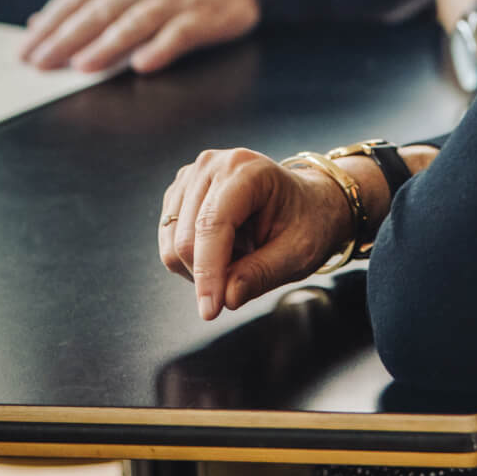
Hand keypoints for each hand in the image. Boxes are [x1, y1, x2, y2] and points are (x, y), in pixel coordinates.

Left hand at [21, 0, 259, 74]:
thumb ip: (88, 0)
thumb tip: (36, 22)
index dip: (52, 23)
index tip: (25, 50)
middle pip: (102, 10)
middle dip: (67, 37)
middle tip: (40, 64)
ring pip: (137, 21)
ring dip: (109, 44)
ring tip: (83, 66)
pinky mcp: (204, 17)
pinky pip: (181, 33)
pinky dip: (162, 47)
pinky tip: (144, 64)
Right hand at [159, 148, 353, 319]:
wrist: (306, 203)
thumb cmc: (306, 223)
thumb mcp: (297, 254)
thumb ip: (261, 275)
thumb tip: (226, 297)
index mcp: (248, 170)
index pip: (213, 224)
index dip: (208, 272)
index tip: (210, 311)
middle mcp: (213, 164)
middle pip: (186, 238)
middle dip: (209, 273)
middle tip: (246, 271)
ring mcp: (193, 175)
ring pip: (172, 243)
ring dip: (200, 266)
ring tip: (238, 254)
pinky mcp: (181, 191)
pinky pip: (169, 240)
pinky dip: (193, 258)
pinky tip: (223, 248)